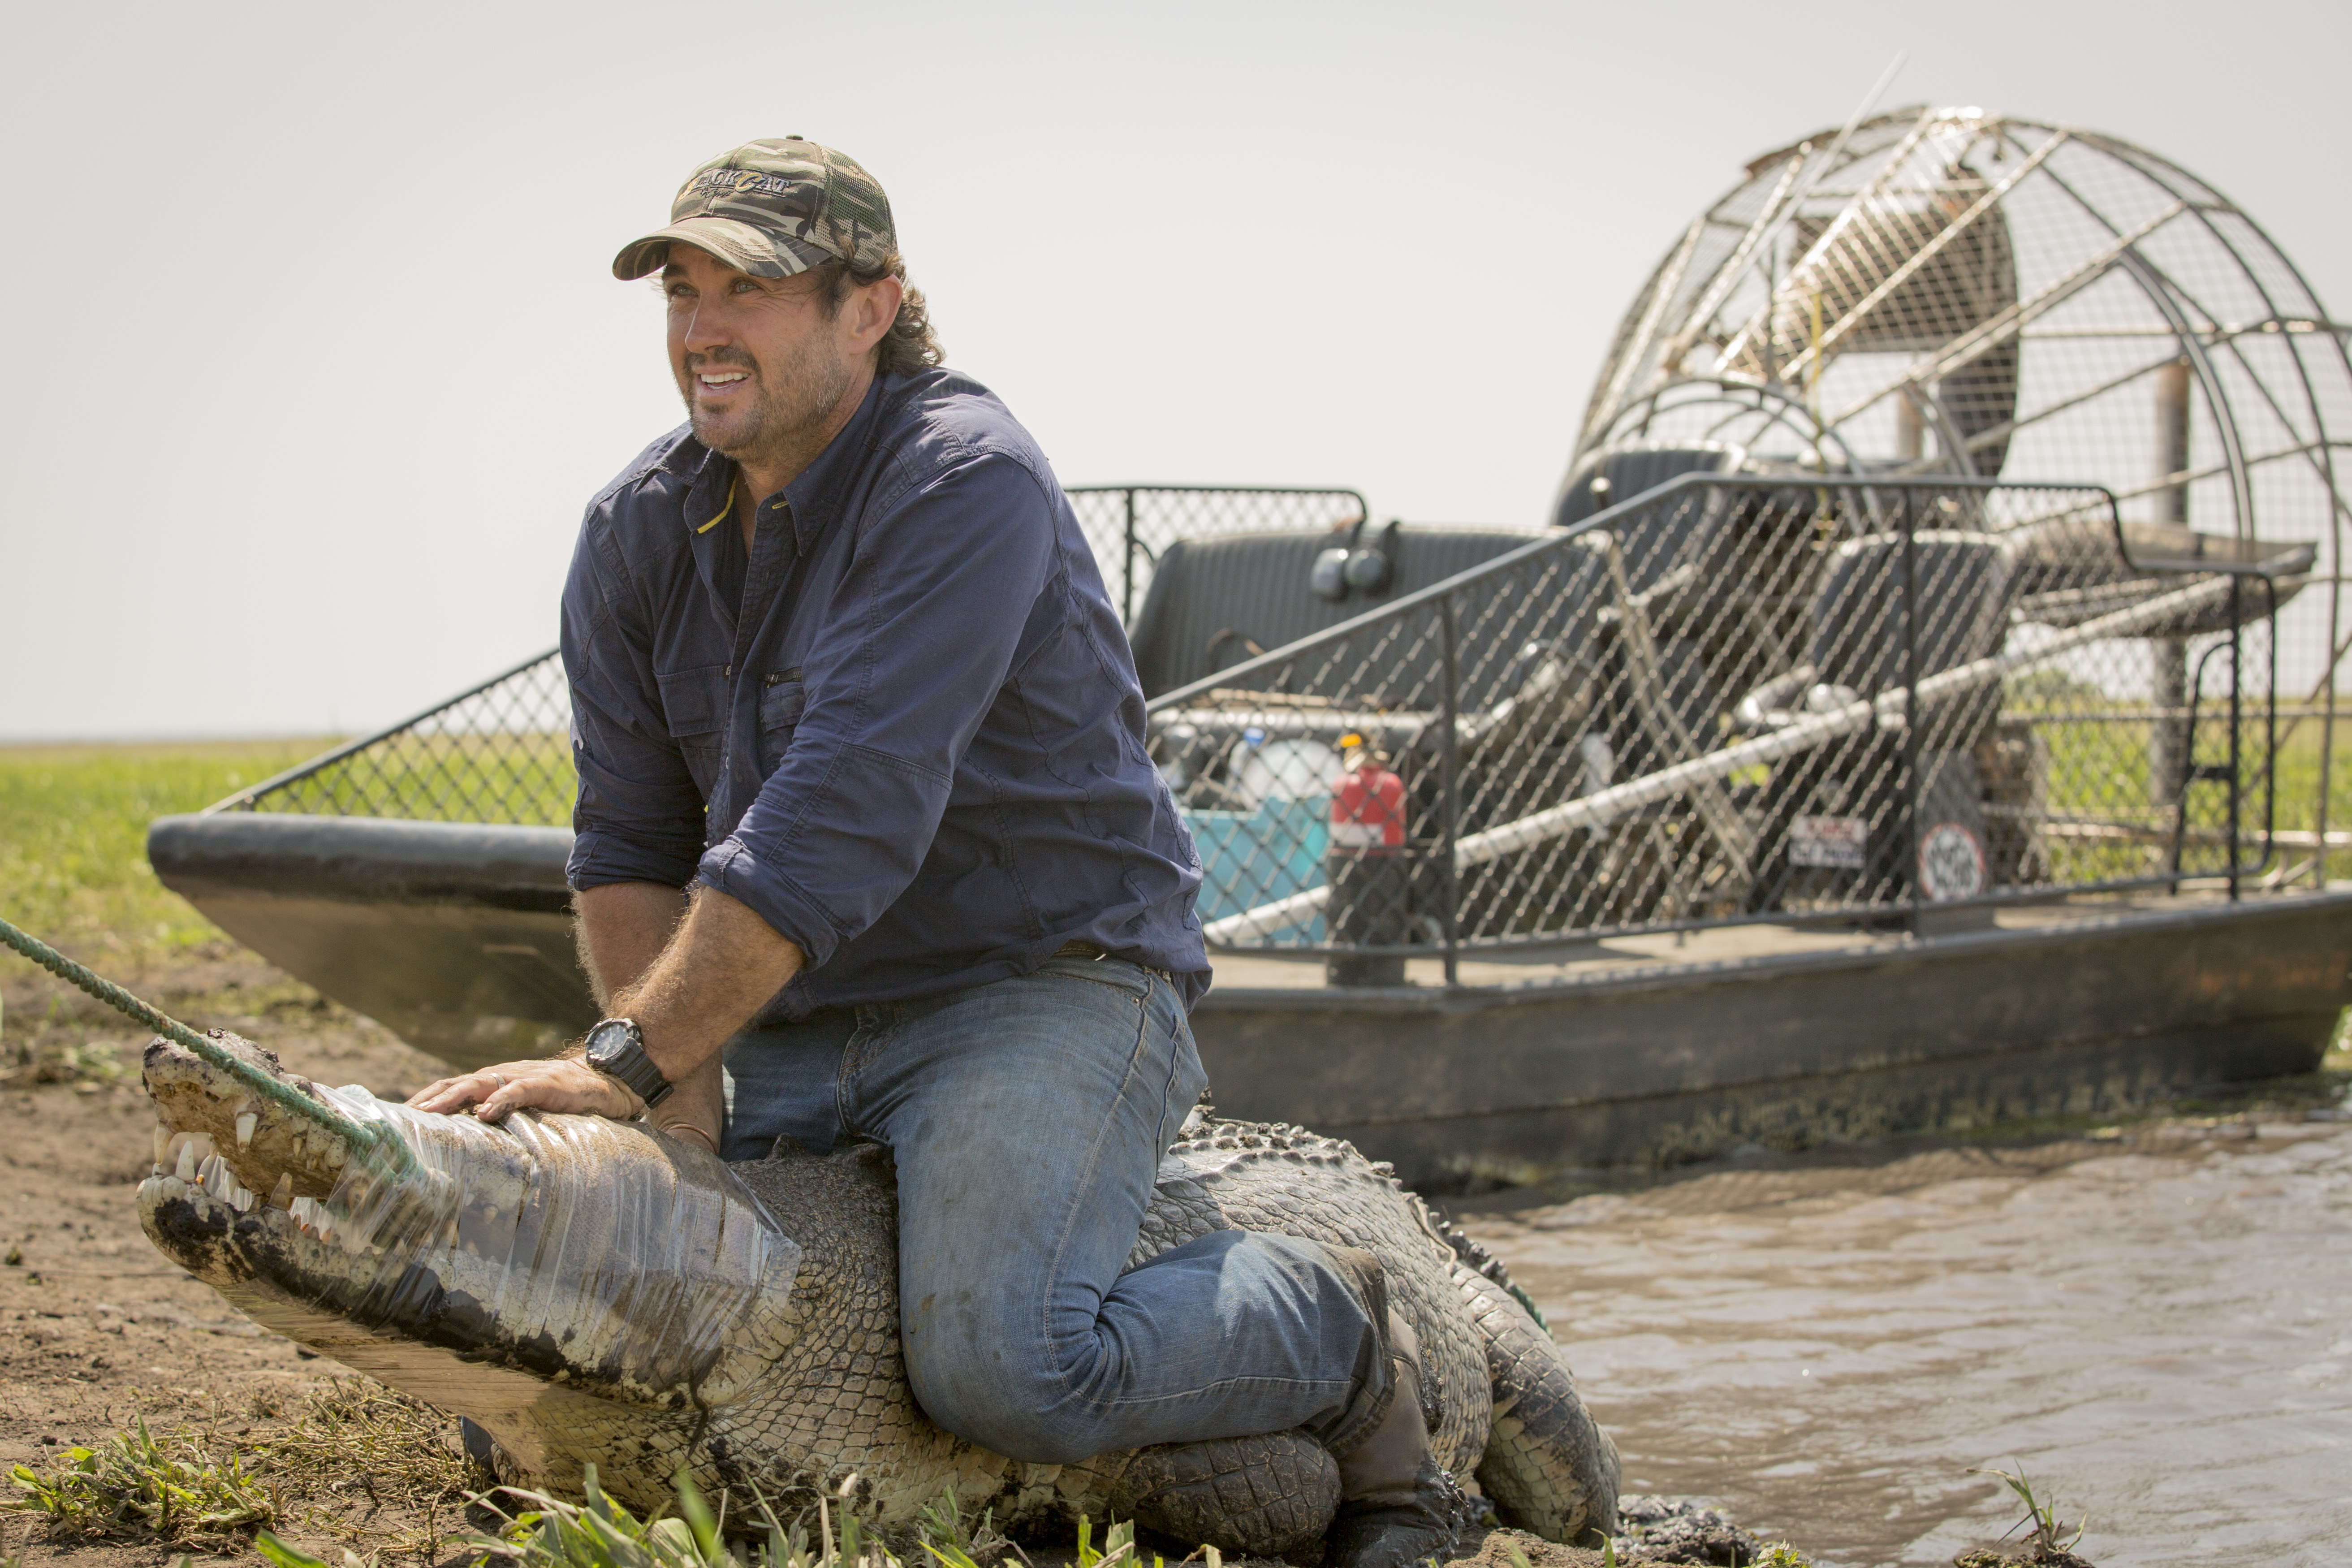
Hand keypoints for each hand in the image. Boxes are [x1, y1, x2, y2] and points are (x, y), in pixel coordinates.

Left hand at [406, 1058, 640, 1123]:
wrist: (606, 1079)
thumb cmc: (565, 1097)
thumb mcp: (527, 1108)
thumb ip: (502, 1117)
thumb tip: (473, 1142)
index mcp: (495, 1082)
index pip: (452, 1087)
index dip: (426, 1099)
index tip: (399, 1117)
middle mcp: (503, 1076)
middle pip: (457, 1084)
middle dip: (429, 1100)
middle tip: (403, 1117)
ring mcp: (524, 1077)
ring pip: (480, 1083)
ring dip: (453, 1097)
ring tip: (431, 1112)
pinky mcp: (547, 1084)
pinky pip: (519, 1090)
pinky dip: (501, 1099)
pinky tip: (486, 1111)